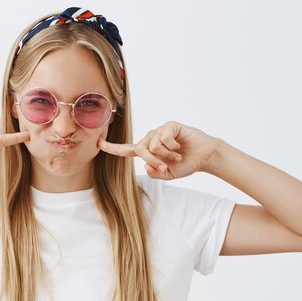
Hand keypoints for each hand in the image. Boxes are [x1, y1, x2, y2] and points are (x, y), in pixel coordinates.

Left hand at [97, 121, 218, 179]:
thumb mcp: (167, 174)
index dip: (112, 148)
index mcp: (147, 151)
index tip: (98, 143)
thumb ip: (154, 172)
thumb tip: (145, 164)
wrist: (203, 157)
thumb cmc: (185, 164)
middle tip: (167, 165)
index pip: (126, 150)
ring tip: (177, 154)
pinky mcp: (169, 126)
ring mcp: (159, 131)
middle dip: (154, 161)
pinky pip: (163, 137)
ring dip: (167, 154)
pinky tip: (180, 145)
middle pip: (141, 150)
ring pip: (152, 145)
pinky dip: (172, 146)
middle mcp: (151, 139)